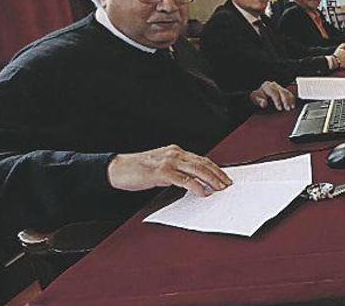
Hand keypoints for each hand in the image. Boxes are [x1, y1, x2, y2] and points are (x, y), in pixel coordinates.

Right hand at [107, 144, 231, 196]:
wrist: (117, 168)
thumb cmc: (137, 169)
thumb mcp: (161, 167)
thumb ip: (176, 171)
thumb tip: (192, 181)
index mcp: (175, 151)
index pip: (201, 159)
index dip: (215, 168)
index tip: (224, 176)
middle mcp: (174, 154)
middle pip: (203, 163)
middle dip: (217, 174)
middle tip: (227, 184)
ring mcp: (168, 162)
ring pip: (197, 169)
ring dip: (211, 180)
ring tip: (219, 188)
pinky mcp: (162, 172)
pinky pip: (183, 180)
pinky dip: (196, 186)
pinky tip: (202, 192)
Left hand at [250, 81, 295, 110]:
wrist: (258, 95)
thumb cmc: (257, 97)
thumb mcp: (255, 99)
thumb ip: (260, 101)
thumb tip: (264, 103)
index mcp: (267, 86)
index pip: (274, 92)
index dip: (277, 100)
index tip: (280, 108)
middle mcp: (273, 85)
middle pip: (282, 92)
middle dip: (285, 101)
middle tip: (287, 108)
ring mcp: (278, 87)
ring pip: (286, 92)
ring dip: (290, 100)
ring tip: (291, 107)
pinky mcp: (282, 91)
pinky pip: (288, 94)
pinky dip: (291, 99)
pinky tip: (293, 105)